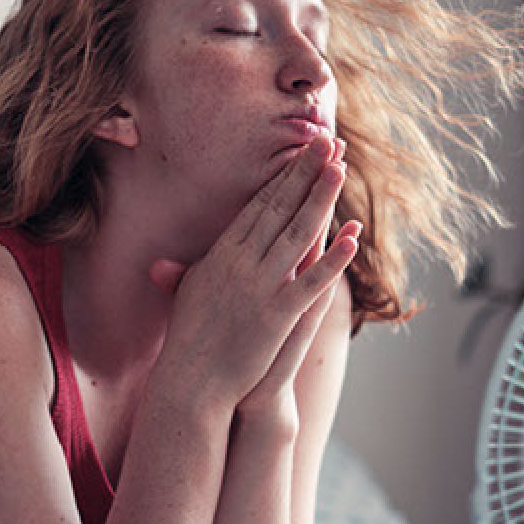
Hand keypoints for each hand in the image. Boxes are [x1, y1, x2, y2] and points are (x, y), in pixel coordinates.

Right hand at [150, 136, 357, 408]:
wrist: (191, 383)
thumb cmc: (189, 340)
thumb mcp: (187, 295)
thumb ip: (187, 272)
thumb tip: (169, 260)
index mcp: (222, 254)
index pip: (259, 205)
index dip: (285, 176)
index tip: (304, 151)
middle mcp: (241, 263)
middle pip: (280, 208)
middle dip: (306, 172)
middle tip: (329, 140)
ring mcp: (260, 288)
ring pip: (298, 234)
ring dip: (321, 198)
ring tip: (341, 167)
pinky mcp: (278, 315)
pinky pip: (311, 282)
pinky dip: (333, 260)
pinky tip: (353, 237)